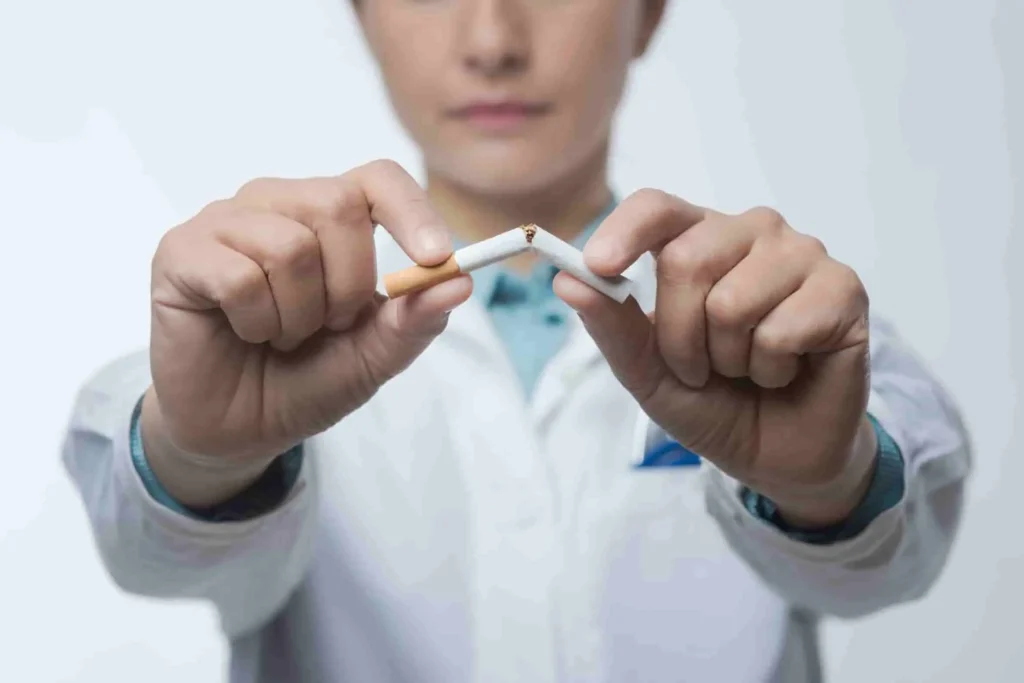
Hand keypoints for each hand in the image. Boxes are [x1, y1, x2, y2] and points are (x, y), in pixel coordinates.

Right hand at [143, 160, 470, 505]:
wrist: (238, 429)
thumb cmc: (304, 379)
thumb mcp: (373, 357)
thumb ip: (414, 320)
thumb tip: (459, 282)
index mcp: (327, 215)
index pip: (377, 179)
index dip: (412, 210)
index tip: (436, 257)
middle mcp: (276, 204)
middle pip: (338, 205)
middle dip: (349, 285)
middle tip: (328, 326)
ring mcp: (224, 222)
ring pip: (291, 246)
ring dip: (300, 315)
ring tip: (283, 335)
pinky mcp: (180, 252)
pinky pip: (240, 277)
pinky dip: (257, 322)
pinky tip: (245, 333)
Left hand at [555, 190, 877, 527]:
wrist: (777, 454)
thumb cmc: (714, 401)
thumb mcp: (648, 372)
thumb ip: (613, 325)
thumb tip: (566, 279)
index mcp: (699, 239)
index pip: (657, 207)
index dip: (625, 231)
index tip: (598, 267)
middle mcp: (751, 233)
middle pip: (688, 258)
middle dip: (680, 336)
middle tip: (701, 367)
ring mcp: (801, 256)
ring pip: (733, 300)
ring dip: (729, 358)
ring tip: (748, 367)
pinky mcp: (844, 290)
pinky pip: (783, 329)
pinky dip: (773, 367)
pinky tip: (786, 369)